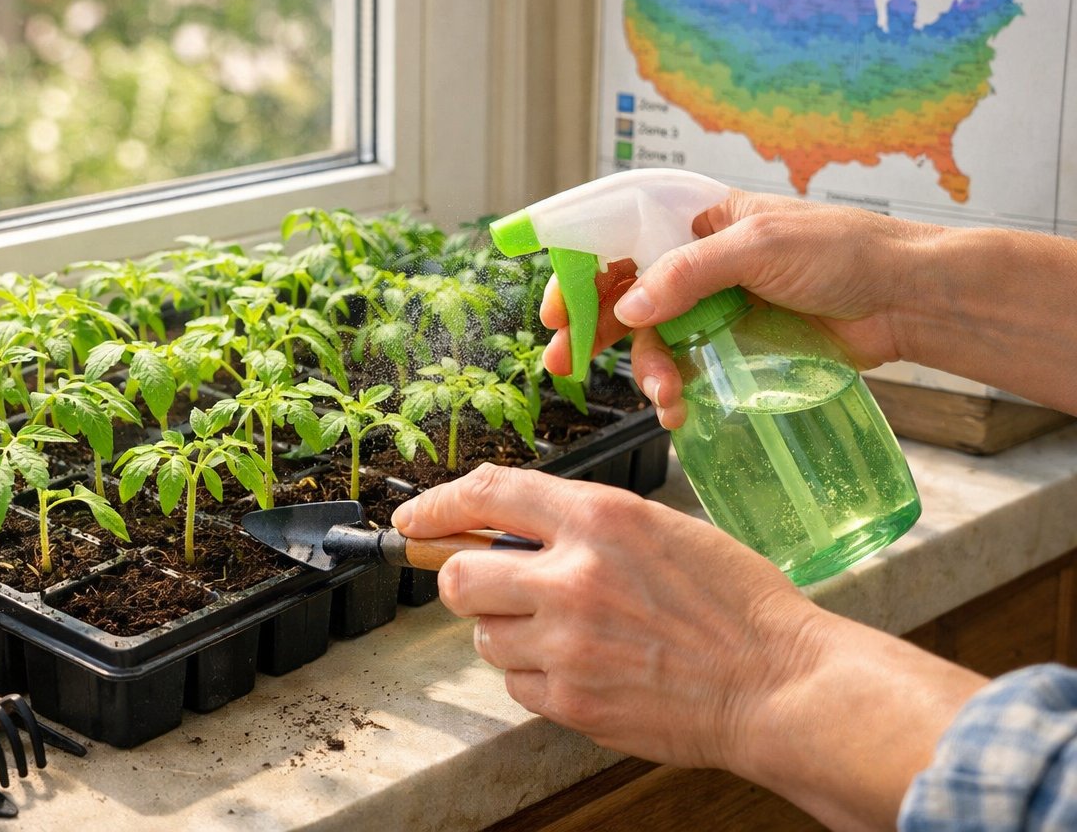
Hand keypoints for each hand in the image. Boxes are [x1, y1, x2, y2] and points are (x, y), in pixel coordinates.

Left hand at [392, 464, 988, 830]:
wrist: (779, 684)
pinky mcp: (572, 701)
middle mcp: (574, 576)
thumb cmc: (734, 604)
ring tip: (568, 633)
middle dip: (469, 581)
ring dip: (509, 633)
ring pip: (484, 636)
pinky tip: (587, 669)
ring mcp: (569, 643)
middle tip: (499, 588)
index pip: (489, 493)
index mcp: (602, 518)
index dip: (438, 504)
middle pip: (460, 577)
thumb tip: (508, 527)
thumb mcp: (661, 529)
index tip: (414, 519)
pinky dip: (538, 676)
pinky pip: (517, 683)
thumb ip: (582, 524)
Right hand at [544, 191, 932, 426]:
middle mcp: (699, 264)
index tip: (556, 311)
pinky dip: (675, 391)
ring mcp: (717, 309)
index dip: (582, 273)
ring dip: (644, 370)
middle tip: (563, 363)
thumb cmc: (844, 252)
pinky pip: (688, 369)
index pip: (622, 241)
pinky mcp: (738, 349)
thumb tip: (629, 305)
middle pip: (626, 295)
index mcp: (699, 222)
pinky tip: (679, 410)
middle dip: (593, 331)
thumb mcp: (759, 247)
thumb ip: (688, 274)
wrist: (909, 300)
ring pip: (654, 340)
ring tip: (660, 397)